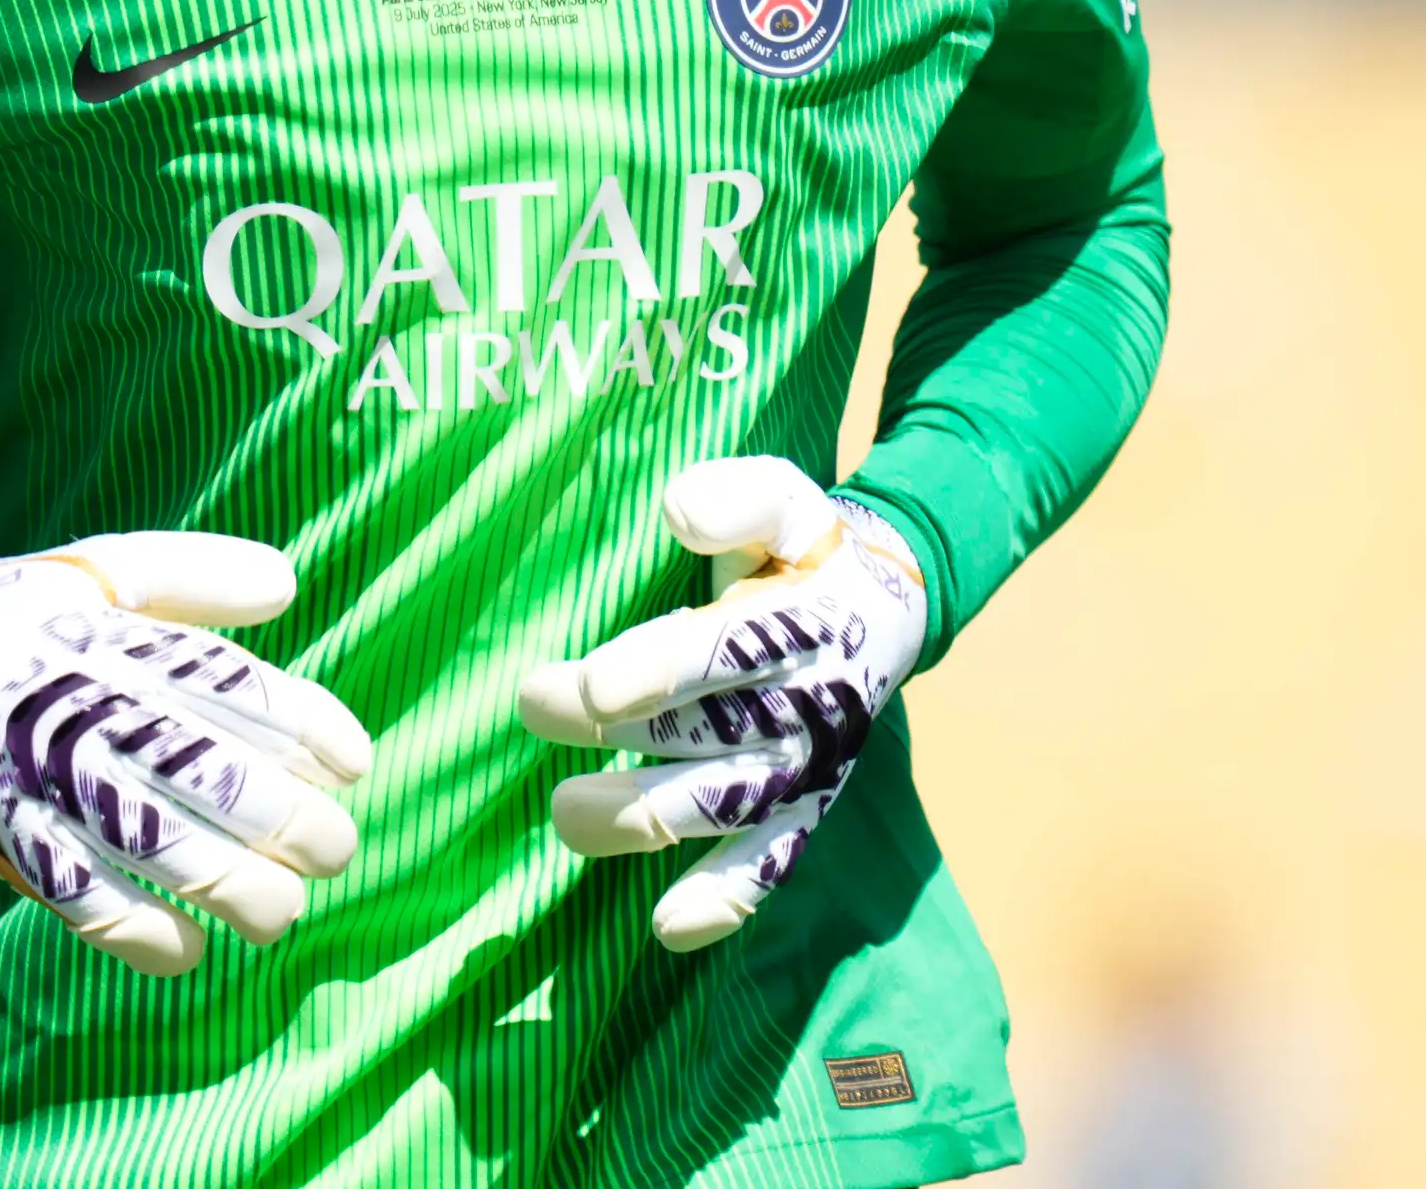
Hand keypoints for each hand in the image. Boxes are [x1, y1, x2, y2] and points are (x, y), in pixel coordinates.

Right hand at [0, 532, 373, 977]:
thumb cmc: (11, 603)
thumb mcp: (100, 570)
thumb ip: (195, 575)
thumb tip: (288, 586)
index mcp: (121, 641)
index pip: (240, 691)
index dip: (312, 732)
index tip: (355, 765)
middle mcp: (91, 709)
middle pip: (218, 779)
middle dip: (294, 826)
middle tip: (334, 849)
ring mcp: (47, 779)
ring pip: (165, 850)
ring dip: (239, 892)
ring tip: (281, 912)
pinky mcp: (6, 836)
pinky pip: (83, 901)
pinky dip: (143, 936)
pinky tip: (188, 950)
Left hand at [518, 458, 926, 953]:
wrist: (889, 600)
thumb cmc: (804, 544)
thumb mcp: (783, 496)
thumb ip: (736, 498)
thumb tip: (681, 509)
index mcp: (796, 623)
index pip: (719, 656)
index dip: (653, 674)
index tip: (588, 693)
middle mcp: (805, 705)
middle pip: (704, 738)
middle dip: (618, 737)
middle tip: (536, 707)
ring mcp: (806, 766)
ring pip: (723, 809)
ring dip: (643, 820)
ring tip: (566, 813)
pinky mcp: (805, 810)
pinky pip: (772, 864)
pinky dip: (726, 900)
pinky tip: (668, 928)